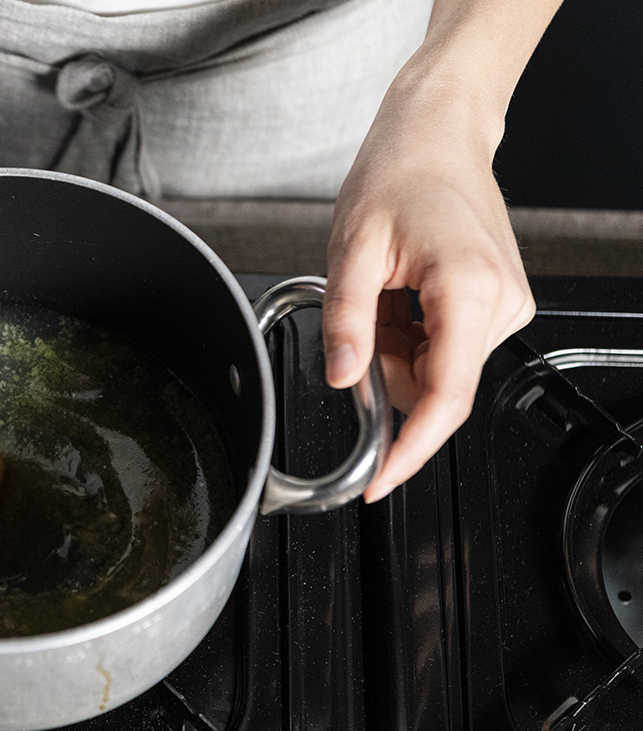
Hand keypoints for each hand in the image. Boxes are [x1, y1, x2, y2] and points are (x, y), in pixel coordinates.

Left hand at [322, 71, 534, 501]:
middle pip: (435, 386)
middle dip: (385, 372)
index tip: (378, 480)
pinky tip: (399, 293)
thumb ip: (346, 322)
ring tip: (381, 291)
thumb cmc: (400, 174)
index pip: (445, 398)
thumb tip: (342, 381)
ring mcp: (504, 305)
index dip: (410, 449)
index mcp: (469, 290)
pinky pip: (444, 349)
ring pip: (437, 370)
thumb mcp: (352, 250)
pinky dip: (409, 336)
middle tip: (360, 315)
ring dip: (395, 350)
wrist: (436, 134)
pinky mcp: (497, 304)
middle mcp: (500, 304)